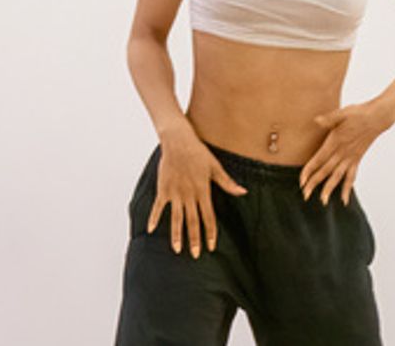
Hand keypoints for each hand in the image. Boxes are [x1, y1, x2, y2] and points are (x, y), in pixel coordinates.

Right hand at [148, 128, 246, 257]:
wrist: (177, 141)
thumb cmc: (198, 152)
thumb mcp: (216, 167)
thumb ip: (227, 183)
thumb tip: (243, 192)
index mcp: (203, 191)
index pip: (208, 217)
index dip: (210, 233)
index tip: (211, 247)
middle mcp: (188, 195)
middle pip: (192, 222)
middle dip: (194, 239)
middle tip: (195, 254)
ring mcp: (175, 193)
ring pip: (176, 218)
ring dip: (177, 234)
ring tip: (177, 249)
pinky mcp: (163, 188)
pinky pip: (158, 207)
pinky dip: (154, 218)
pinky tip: (151, 230)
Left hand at [299, 102, 390, 205]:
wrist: (377, 118)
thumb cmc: (358, 113)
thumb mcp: (342, 113)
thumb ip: (329, 118)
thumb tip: (316, 120)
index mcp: (336, 142)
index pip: (319, 159)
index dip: (309, 171)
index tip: (302, 181)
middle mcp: (343, 153)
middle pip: (326, 171)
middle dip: (314, 184)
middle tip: (305, 195)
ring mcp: (351, 157)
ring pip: (338, 177)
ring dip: (329, 189)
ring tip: (322, 201)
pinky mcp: (357, 159)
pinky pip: (351, 176)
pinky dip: (347, 188)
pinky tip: (343, 199)